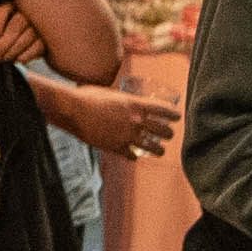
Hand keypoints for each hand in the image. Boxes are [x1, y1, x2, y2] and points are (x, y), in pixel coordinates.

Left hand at [0, 0, 46, 64]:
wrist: (28, 35)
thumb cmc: (6, 27)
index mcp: (11, 4)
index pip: (4, 9)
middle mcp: (28, 9)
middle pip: (17, 24)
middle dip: (4, 43)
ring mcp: (40, 22)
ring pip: (29, 35)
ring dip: (14, 50)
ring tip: (4, 58)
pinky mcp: (48, 35)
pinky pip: (39, 45)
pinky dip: (27, 54)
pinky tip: (18, 59)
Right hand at [23, 72, 171, 155]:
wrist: (73, 110)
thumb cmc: (88, 96)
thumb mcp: (109, 93)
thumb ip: (119, 100)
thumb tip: (119, 101)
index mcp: (135, 104)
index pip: (162, 110)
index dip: (172, 115)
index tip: (177, 118)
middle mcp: (135, 121)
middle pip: (162, 130)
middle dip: (168, 134)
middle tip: (170, 135)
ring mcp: (127, 136)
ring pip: (151, 146)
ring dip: (158, 150)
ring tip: (161, 151)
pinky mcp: (116, 148)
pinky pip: (131, 155)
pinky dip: (133, 156)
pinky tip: (134, 157)